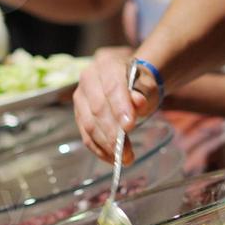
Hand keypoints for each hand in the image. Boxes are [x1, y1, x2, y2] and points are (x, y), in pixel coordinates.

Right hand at [72, 47, 161, 164]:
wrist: (128, 82)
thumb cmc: (139, 83)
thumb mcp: (146, 84)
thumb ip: (143, 92)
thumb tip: (138, 102)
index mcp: (107, 65)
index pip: (112, 87)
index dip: (120, 108)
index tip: (130, 126)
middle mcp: (89, 79)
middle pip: (98, 109)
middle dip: (113, 133)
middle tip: (127, 152)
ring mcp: (81, 98)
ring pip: (90, 125)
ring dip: (106, 145)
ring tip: (123, 159)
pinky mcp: (79, 115)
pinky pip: (86, 135)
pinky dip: (99, 150)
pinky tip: (112, 159)